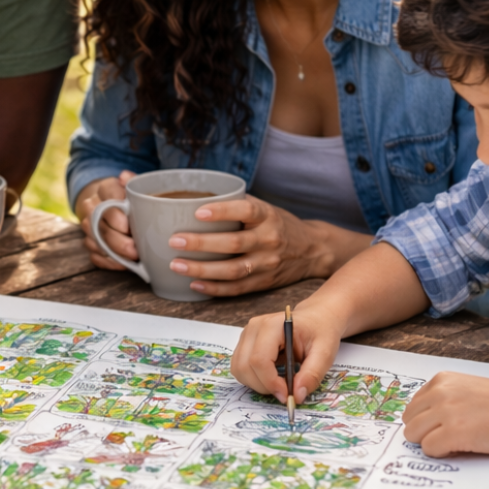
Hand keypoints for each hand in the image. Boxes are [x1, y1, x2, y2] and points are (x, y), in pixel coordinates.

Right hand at [75, 171, 135, 270]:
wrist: (110, 203)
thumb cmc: (129, 198)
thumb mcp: (134, 187)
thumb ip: (133, 182)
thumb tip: (125, 176)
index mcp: (105, 188)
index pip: (107, 198)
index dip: (115, 214)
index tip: (127, 225)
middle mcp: (92, 206)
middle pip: (100, 224)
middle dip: (118, 239)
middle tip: (134, 248)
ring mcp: (88, 226)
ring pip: (96, 241)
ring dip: (115, 252)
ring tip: (132, 258)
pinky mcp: (89, 242)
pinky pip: (95, 256)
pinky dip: (110, 262)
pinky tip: (123, 264)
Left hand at [168, 196, 333, 295]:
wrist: (313, 250)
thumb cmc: (279, 224)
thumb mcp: (266, 208)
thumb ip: (237, 204)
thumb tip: (196, 199)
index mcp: (268, 216)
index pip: (245, 211)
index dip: (222, 211)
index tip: (198, 212)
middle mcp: (269, 240)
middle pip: (233, 244)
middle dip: (201, 244)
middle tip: (175, 241)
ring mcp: (267, 264)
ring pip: (232, 270)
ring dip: (202, 270)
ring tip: (177, 265)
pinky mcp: (264, 282)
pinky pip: (237, 289)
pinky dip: (214, 289)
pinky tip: (194, 285)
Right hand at [231, 304, 342, 404]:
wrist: (314, 318)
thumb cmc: (320, 332)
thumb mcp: (325, 353)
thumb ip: (311, 375)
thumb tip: (296, 396)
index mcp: (273, 325)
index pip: (259, 360)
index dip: (270, 382)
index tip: (288, 395)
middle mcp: (254, 327)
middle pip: (245, 367)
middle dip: (264, 386)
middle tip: (286, 391)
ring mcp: (247, 334)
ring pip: (239, 369)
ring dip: (257, 384)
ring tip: (279, 383)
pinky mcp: (244, 343)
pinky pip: (240, 367)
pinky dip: (253, 379)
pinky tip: (272, 375)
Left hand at [402, 372, 488, 456]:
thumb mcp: (469, 389)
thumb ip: (445, 398)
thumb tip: (425, 419)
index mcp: (441, 381)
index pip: (413, 405)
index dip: (426, 420)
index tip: (441, 426)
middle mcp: (439, 393)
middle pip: (409, 420)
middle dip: (424, 432)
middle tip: (447, 438)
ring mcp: (445, 413)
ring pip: (413, 435)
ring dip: (431, 443)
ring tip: (455, 443)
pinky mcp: (453, 433)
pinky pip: (428, 449)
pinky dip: (441, 453)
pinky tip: (461, 448)